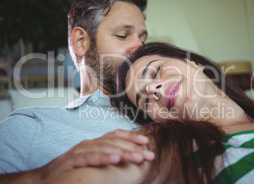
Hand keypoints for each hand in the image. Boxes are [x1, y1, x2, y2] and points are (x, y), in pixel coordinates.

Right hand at [37, 129, 154, 181]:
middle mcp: (88, 144)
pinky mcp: (71, 161)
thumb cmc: (70, 171)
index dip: (131, 137)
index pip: (115, 136)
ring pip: (104, 148)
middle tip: (148, 154)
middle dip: (133, 147)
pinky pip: (89, 158)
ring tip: (138, 157)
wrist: (43, 180)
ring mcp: (79, 151)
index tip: (146, 142)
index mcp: (94, 143)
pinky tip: (115, 159)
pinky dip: (103, 157)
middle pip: (113, 142)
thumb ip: (105, 157)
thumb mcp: (90, 162)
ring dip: (123, 152)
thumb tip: (124, 158)